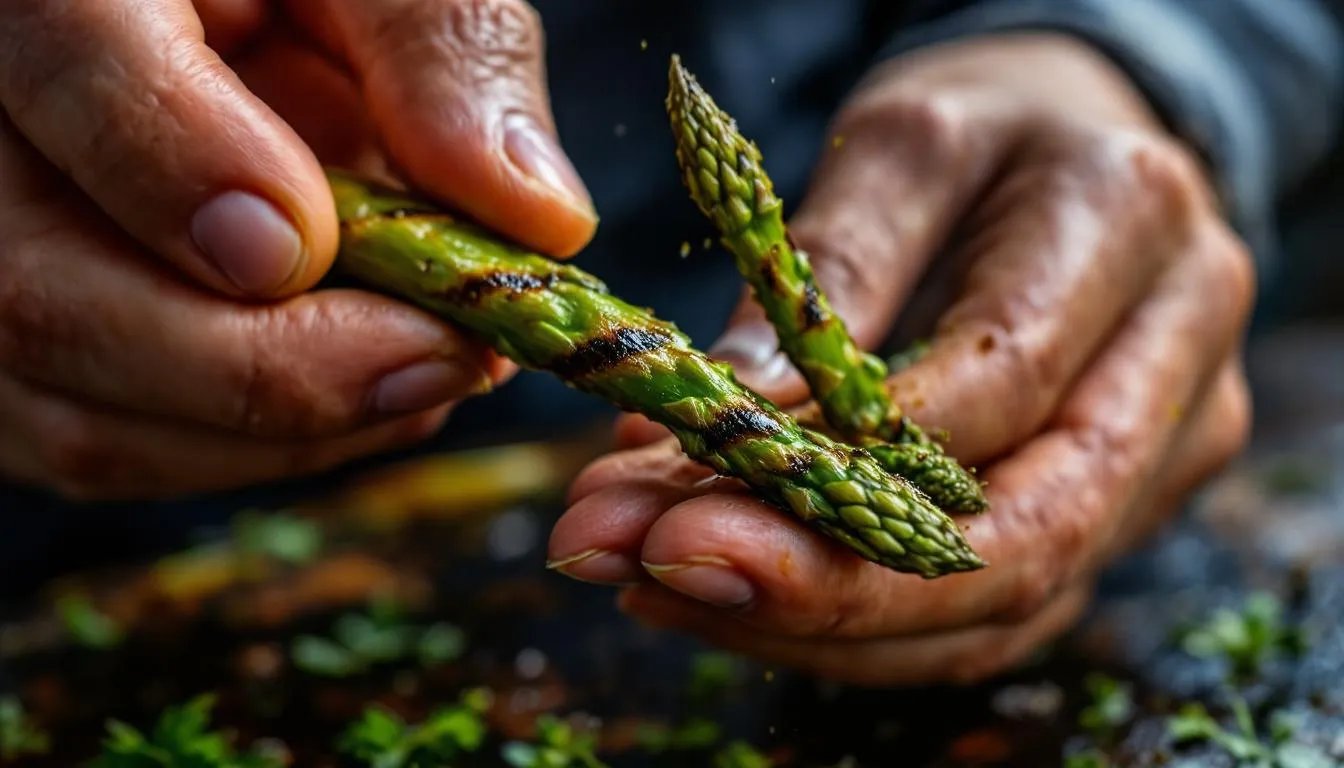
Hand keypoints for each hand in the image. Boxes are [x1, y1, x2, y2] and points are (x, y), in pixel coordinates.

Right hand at [0, 0, 593, 498]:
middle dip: (268, 369)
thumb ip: (439, 53)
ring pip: (77, 415)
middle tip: (445, 359)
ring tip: (431, 374)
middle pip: (45, 300)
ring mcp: (3, 259)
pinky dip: (257, 449)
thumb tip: (533, 216)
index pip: (70, 74)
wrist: (246, 24)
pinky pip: (113, 445)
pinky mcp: (44, 350)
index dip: (188, 179)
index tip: (315, 243)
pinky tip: (368, 393)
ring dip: (283, 431)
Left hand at [548, 34, 1252, 685]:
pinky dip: (863, 623)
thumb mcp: (897, 144)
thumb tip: (730, 417)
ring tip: (660, 587)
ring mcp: (1163, 452)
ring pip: (1006, 602)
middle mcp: (1179, 358)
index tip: (671, 505)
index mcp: (1129, 226)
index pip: (995, 390)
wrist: (1078, 147)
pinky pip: (996, 612)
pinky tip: (738, 599)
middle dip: (827, 587)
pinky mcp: (1119, 512)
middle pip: (1026, 534)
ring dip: (822, 622)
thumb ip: (829, 273)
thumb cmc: (985, 128)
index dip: (838, 468)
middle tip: (652, 574)